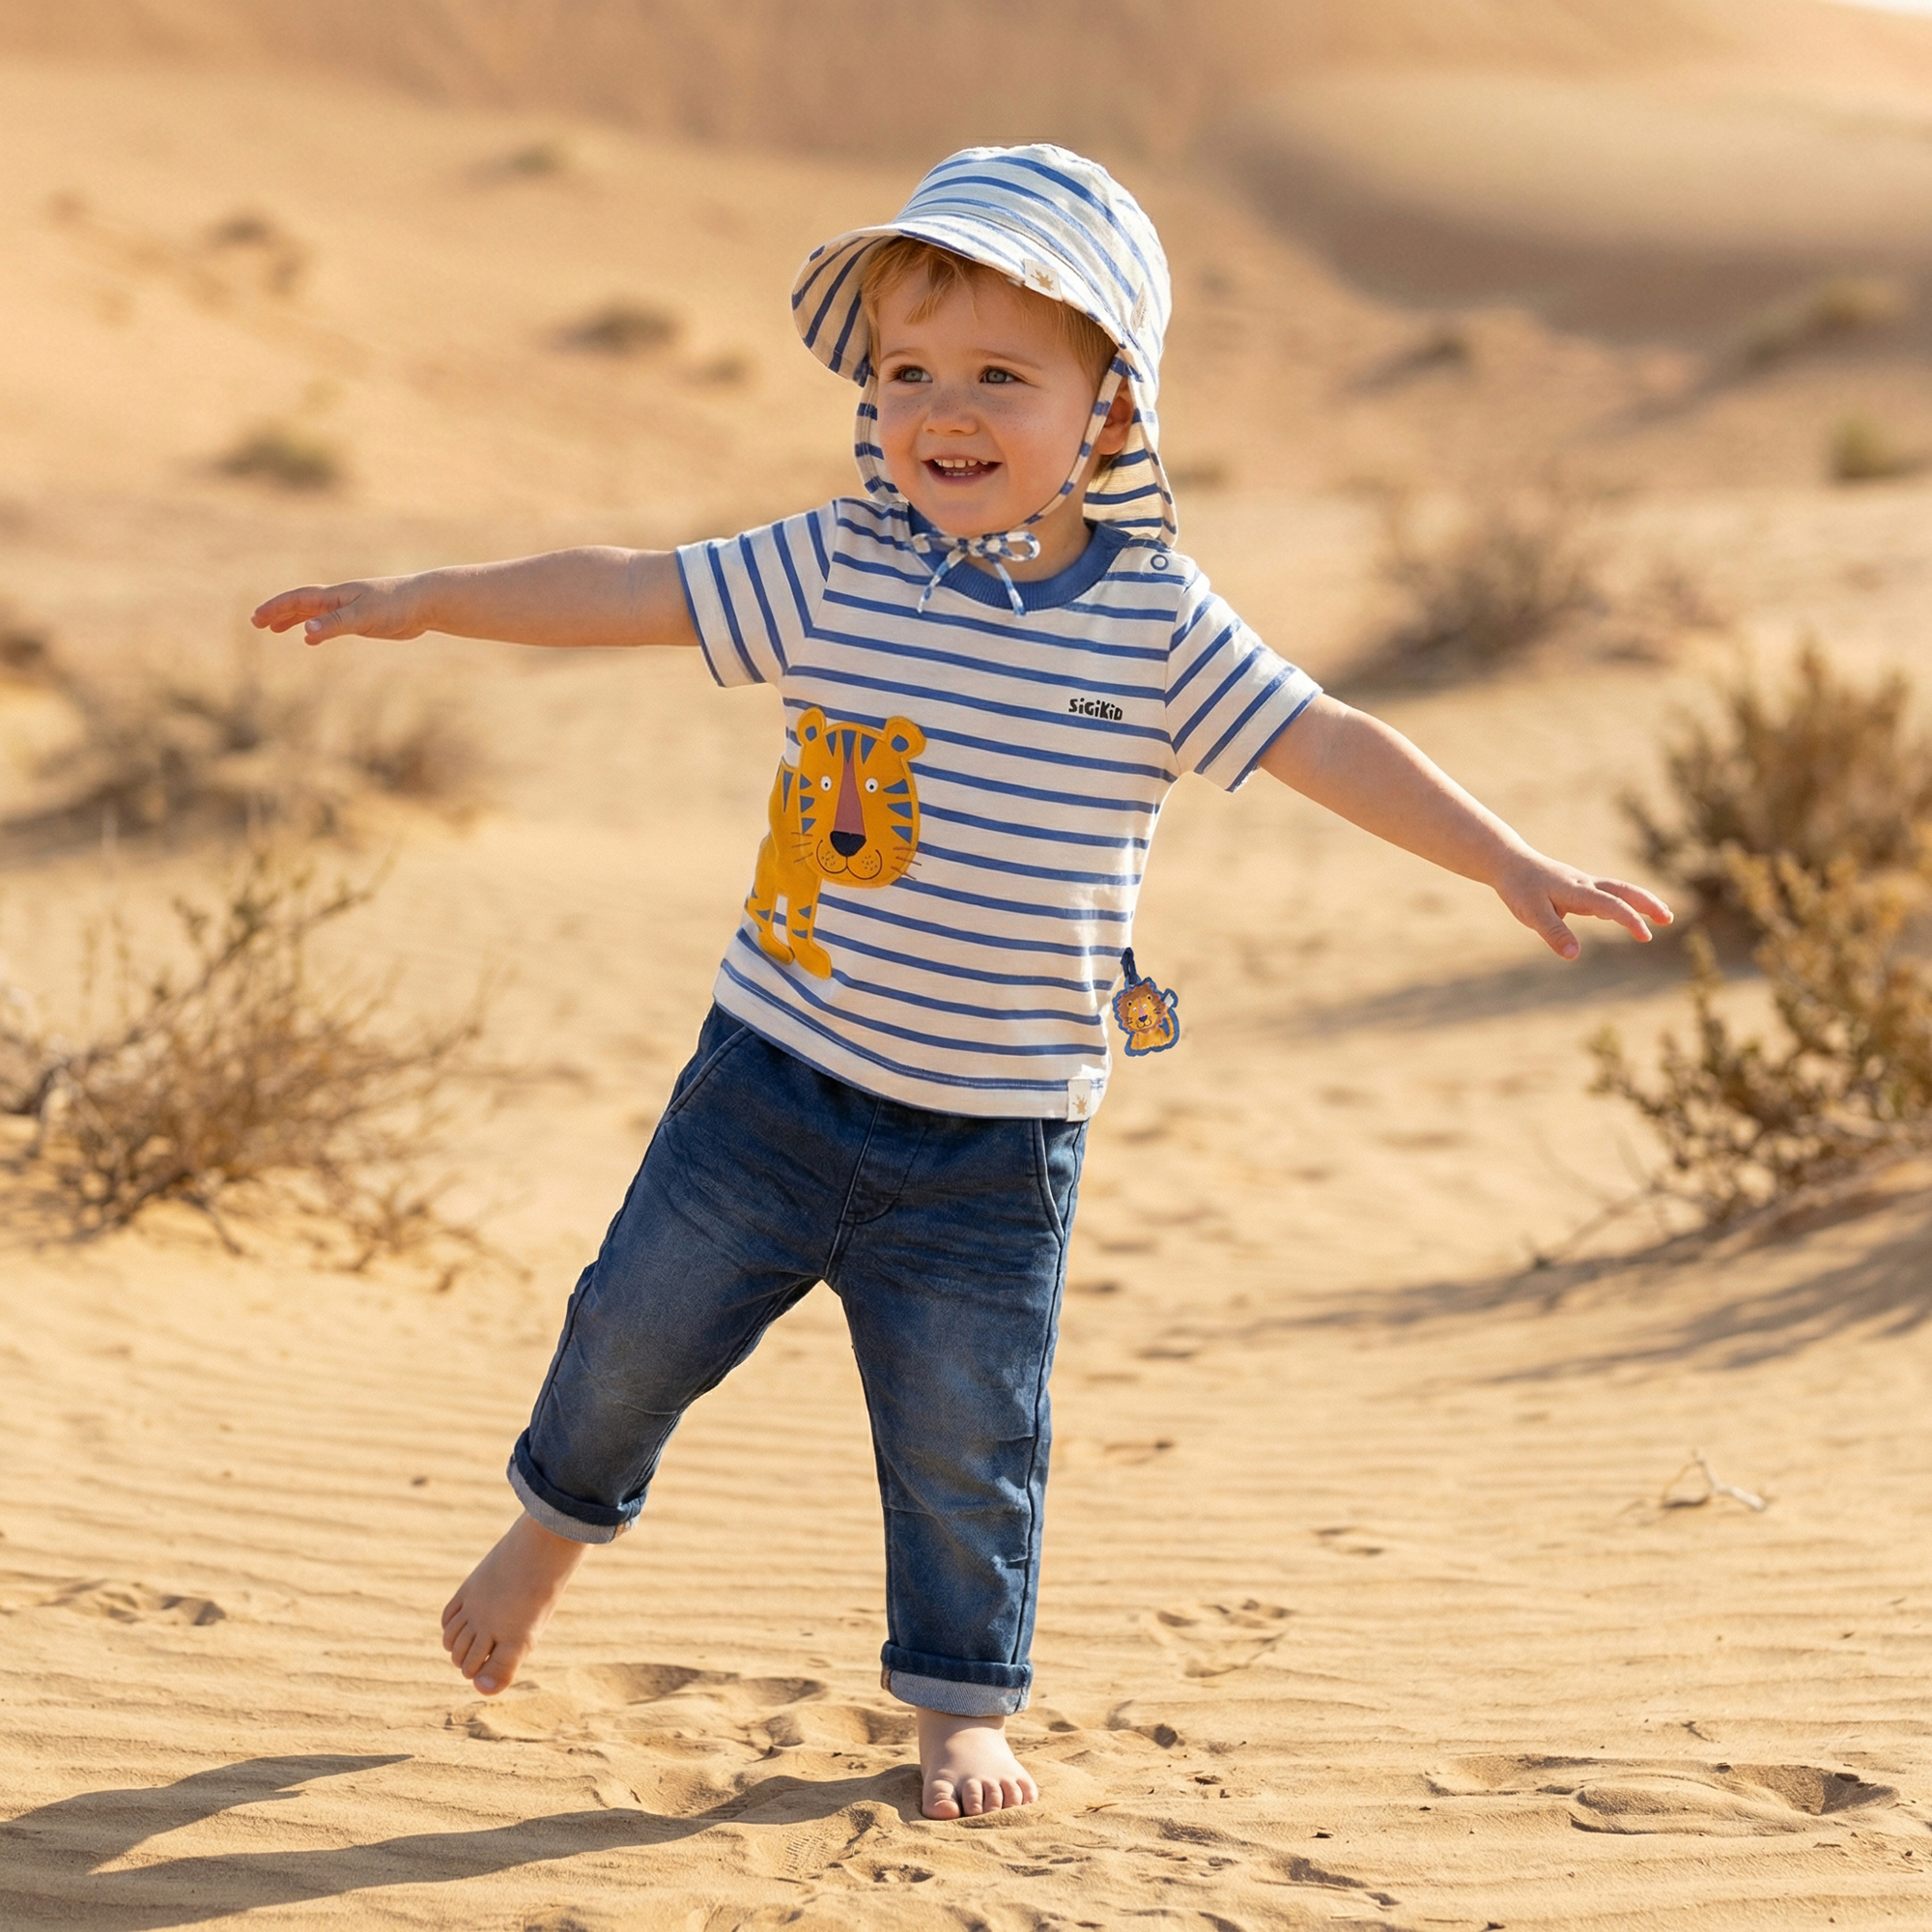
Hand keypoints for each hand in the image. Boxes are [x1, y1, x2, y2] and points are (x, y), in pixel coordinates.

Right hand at [251, 576, 428, 645]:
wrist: (426, 603)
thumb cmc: (396, 606)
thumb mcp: (363, 617)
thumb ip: (335, 624)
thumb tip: (305, 631)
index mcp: (336, 596)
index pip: (297, 599)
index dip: (276, 608)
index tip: (256, 619)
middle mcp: (340, 599)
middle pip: (301, 604)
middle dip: (278, 613)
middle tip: (257, 623)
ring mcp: (351, 609)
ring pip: (315, 613)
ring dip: (294, 619)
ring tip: (276, 630)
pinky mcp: (364, 620)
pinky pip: (331, 623)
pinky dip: (317, 629)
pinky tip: (311, 639)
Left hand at [1493, 851, 1672, 960]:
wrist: (1509, 862)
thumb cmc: (1519, 887)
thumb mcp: (1531, 913)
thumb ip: (1553, 933)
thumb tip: (1574, 955)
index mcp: (1577, 890)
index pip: (1610, 904)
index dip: (1630, 919)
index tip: (1646, 936)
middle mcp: (1585, 884)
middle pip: (1624, 891)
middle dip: (1648, 904)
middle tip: (1669, 919)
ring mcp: (1583, 885)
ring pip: (1619, 891)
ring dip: (1641, 902)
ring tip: (1662, 917)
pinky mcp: (1578, 888)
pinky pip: (1607, 895)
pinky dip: (1623, 903)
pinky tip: (1625, 915)